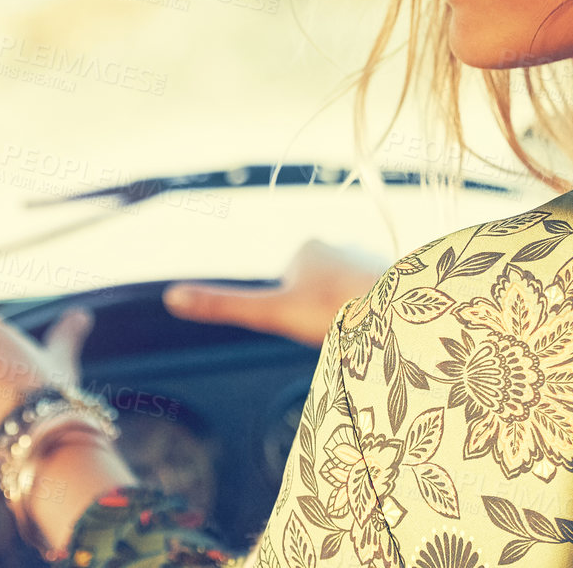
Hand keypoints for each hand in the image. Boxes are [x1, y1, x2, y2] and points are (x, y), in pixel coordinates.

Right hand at [162, 239, 389, 345]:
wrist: (402, 312)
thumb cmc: (335, 311)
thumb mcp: (272, 312)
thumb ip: (225, 305)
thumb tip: (171, 296)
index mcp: (307, 247)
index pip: (287, 293)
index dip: (296, 317)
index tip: (317, 323)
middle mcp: (339, 244)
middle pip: (317, 297)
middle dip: (326, 317)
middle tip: (344, 329)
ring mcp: (369, 258)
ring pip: (348, 302)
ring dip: (353, 319)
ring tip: (366, 328)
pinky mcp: (398, 276)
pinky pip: (377, 306)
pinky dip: (377, 318)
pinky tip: (386, 326)